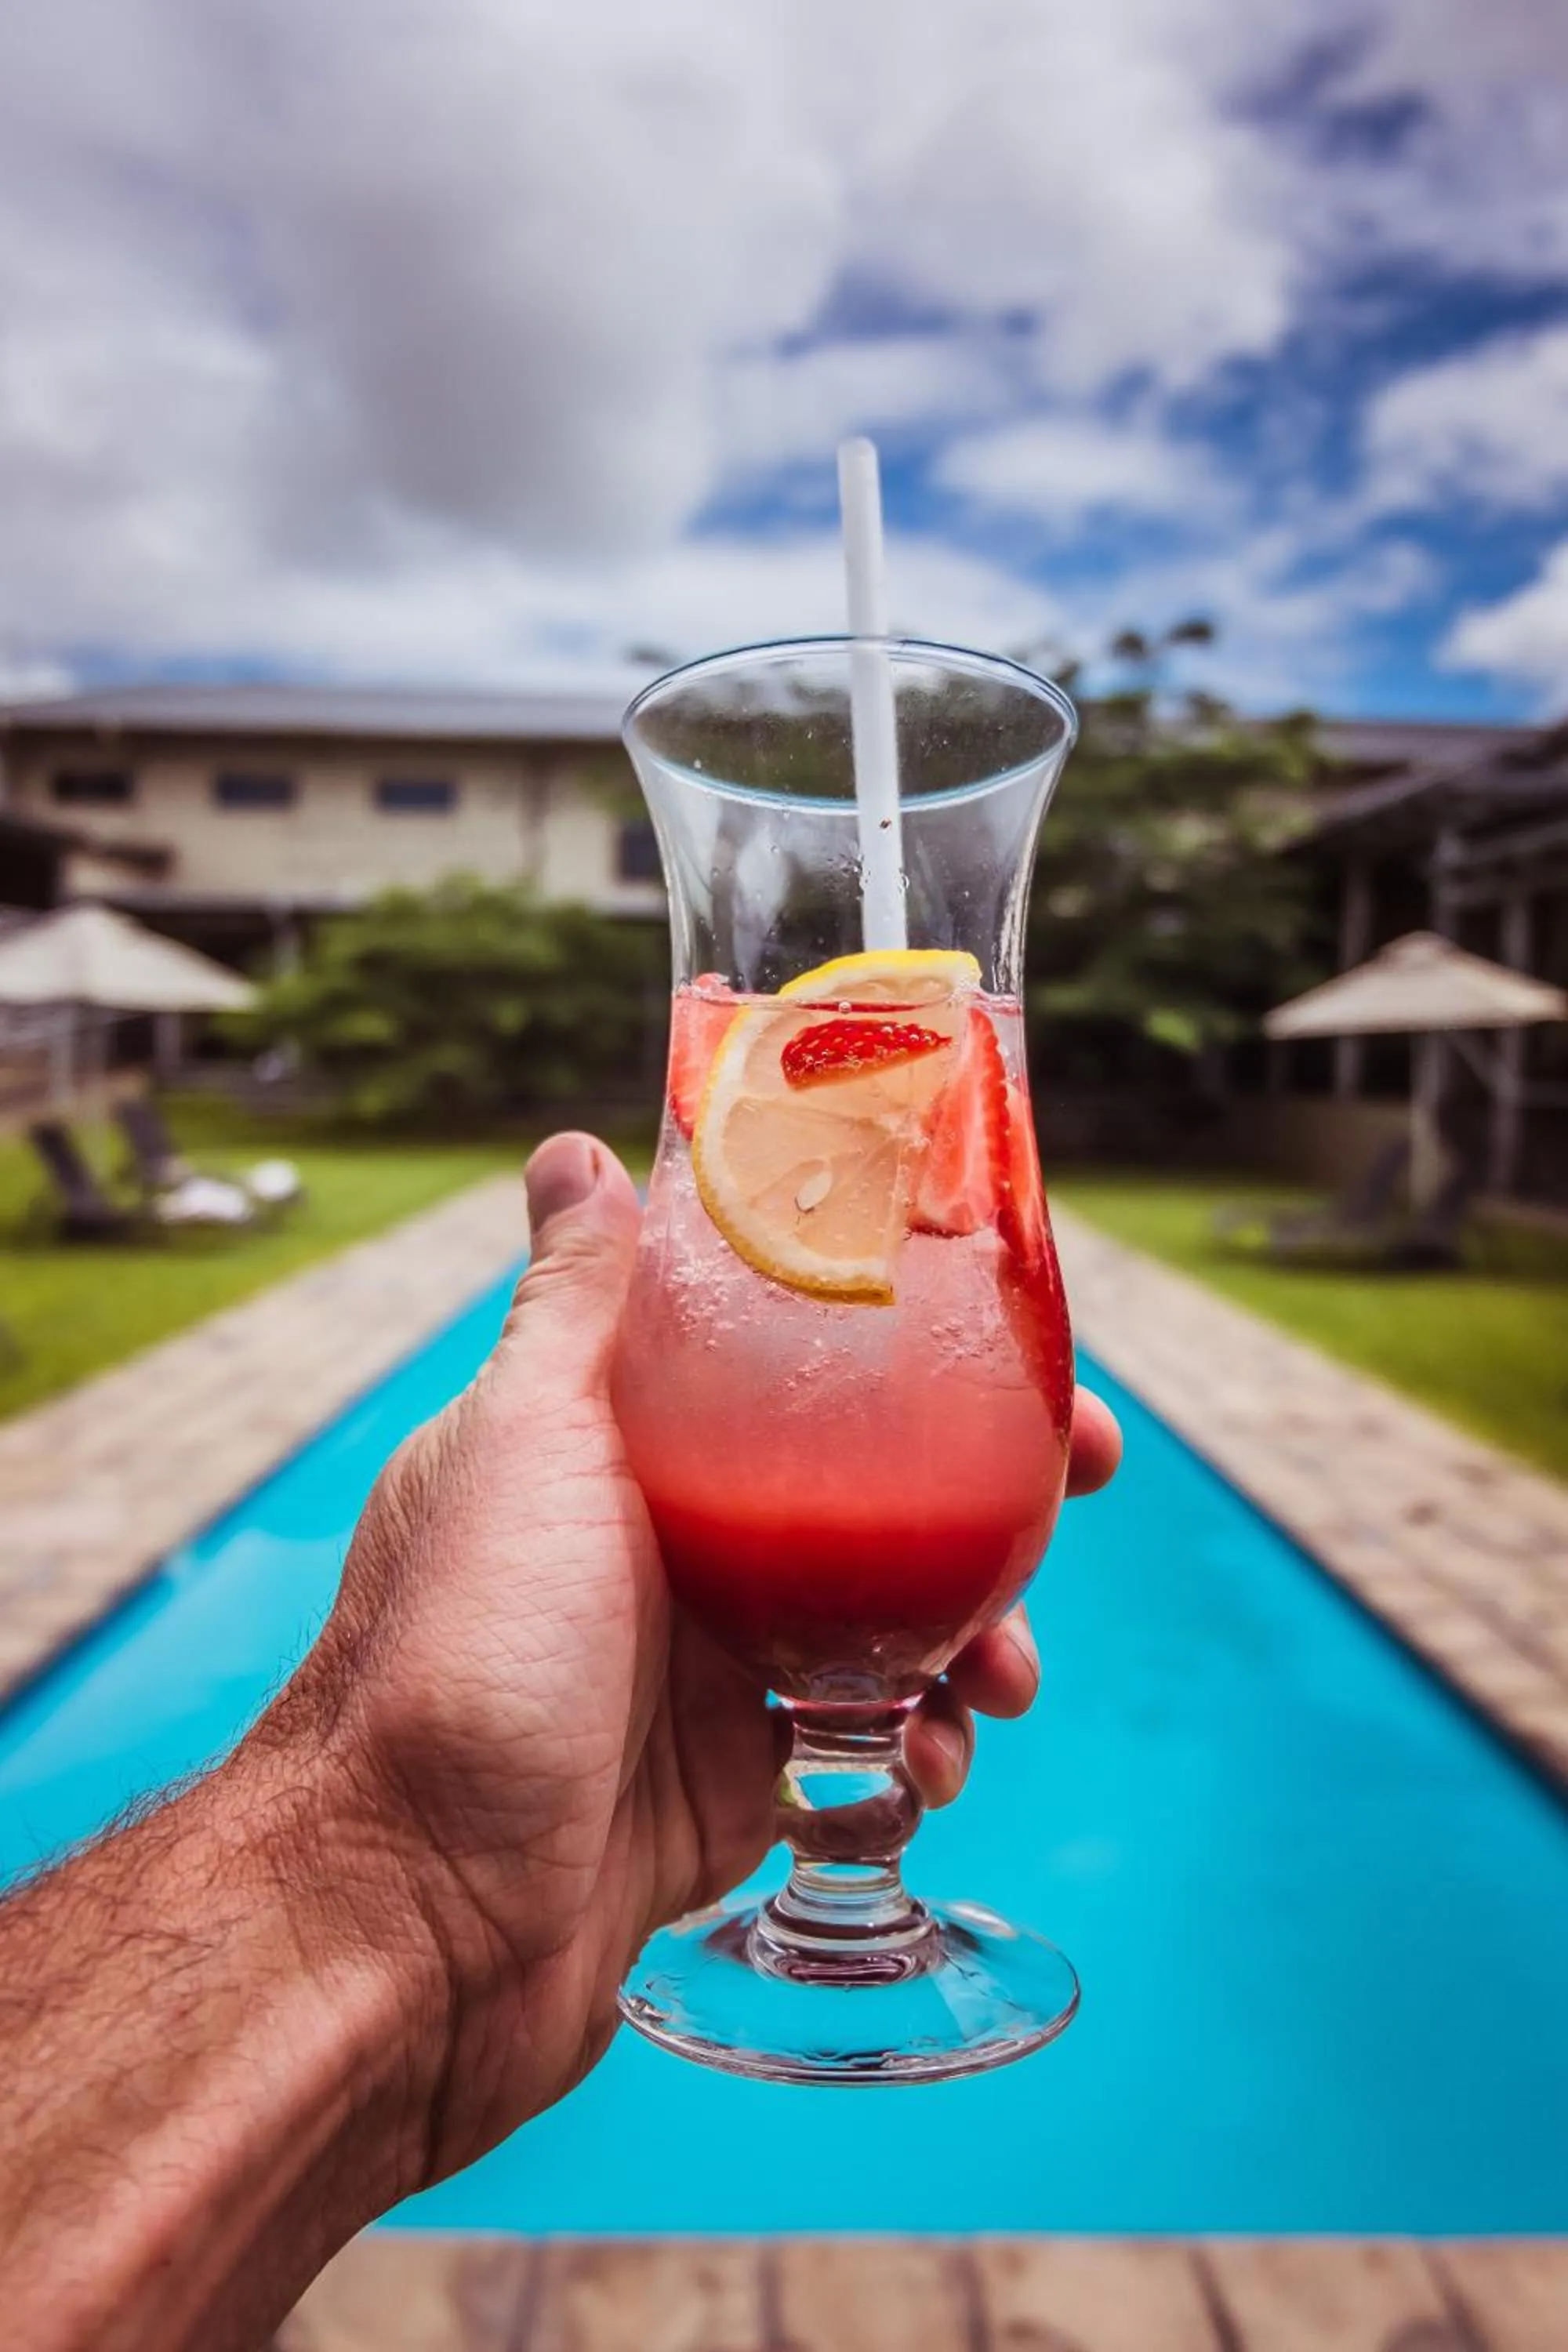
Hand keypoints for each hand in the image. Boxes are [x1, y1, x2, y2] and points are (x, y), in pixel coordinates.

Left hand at [262, 1133, 1120, 2189]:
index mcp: (623, 1449)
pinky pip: (863, 1748)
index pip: (795, 1365)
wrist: (410, 1925)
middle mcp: (671, 1548)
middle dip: (986, 1487)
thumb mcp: (523, 1447)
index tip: (1013, 1334)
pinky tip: (926, 1768)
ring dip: (974, 1635)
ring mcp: (703, 1672)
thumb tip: (575, 1151)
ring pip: (887, 1623)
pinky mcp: (731, 1787)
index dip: (912, 1340)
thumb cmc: (457, 1659)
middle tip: (1077, 1482)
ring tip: (1001, 1680)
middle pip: (866, 1490)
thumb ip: (573, 1307)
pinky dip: (917, 1752)